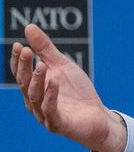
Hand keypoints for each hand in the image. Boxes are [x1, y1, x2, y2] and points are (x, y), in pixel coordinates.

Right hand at [10, 24, 126, 151]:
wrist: (97, 116)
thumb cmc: (77, 92)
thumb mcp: (63, 66)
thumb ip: (46, 49)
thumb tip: (29, 27)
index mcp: (34, 88)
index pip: (21, 73)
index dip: (18, 60)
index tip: (19, 45)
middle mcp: (35, 102)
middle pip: (24, 83)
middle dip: (24, 67)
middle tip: (27, 50)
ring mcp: (45, 114)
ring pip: (35, 96)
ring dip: (37, 80)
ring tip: (42, 64)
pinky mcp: (58, 124)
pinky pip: (50, 110)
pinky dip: (51, 95)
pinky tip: (54, 81)